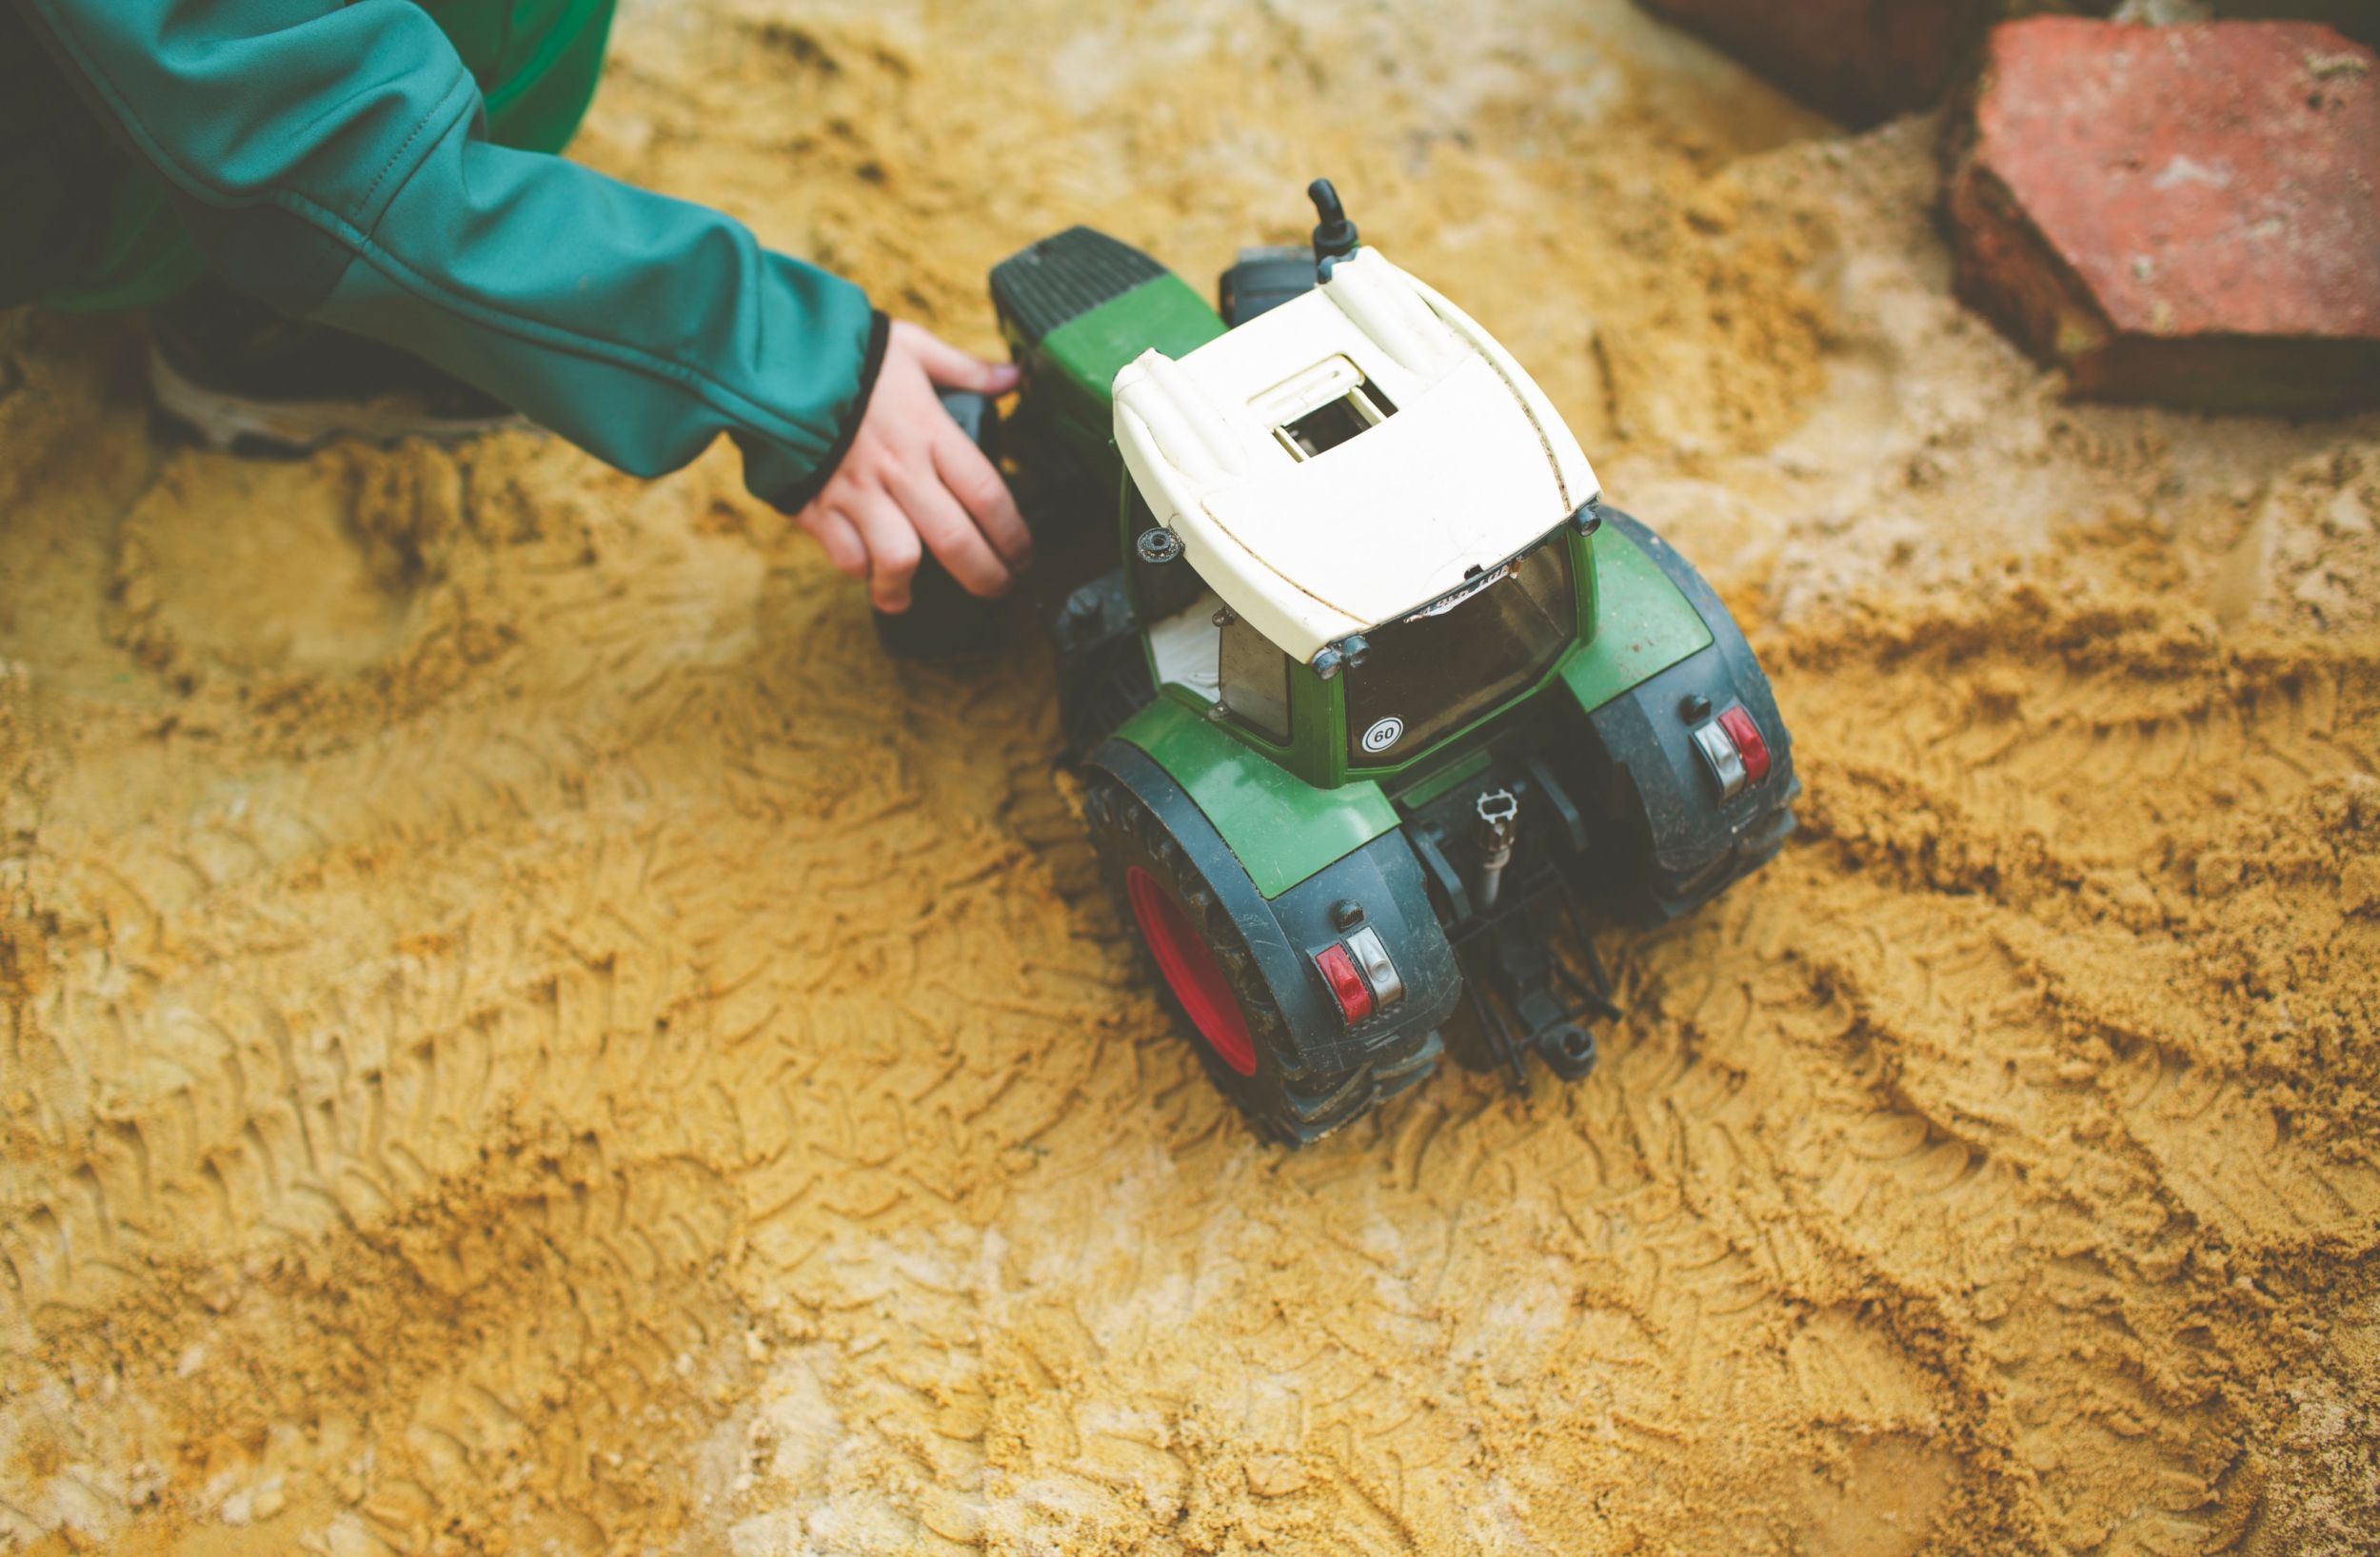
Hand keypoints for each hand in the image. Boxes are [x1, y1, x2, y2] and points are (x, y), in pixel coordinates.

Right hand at [792, 320, 1029, 611]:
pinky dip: (861, 571)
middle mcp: (899, 469)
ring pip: (898, 561)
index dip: (1013, 535)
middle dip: (985, 577)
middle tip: (997, 588)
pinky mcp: (817, 506)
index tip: (1023, 555)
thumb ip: (966, 370)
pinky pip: (846, 557)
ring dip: (911, 586)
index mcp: (929, 432)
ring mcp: (857, 492)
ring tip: (912, 595)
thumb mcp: (914, 349)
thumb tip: (1014, 376)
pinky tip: (868, 572)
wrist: (773, 358)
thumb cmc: (847, 355)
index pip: (988, 496)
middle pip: (955, 541)